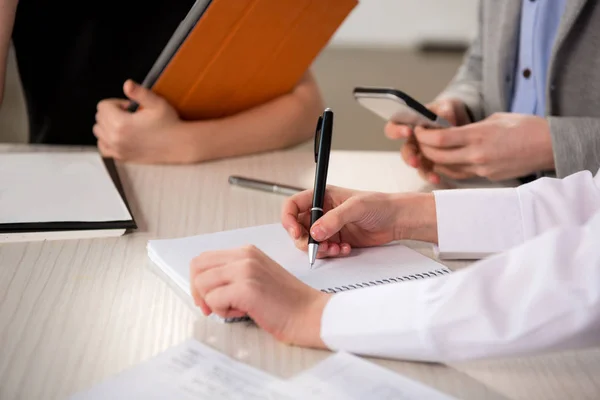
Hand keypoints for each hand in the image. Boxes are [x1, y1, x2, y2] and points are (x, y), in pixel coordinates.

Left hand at [93, 80, 195, 163]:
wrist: (178, 145)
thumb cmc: (169, 123)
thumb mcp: (157, 103)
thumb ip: (140, 93)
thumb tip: (127, 84)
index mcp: (121, 123)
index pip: (103, 106)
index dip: (117, 103)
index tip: (131, 107)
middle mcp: (115, 138)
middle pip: (99, 118)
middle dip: (112, 113)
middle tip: (131, 116)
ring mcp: (117, 150)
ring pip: (98, 131)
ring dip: (108, 125)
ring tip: (126, 125)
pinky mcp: (121, 157)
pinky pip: (102, 147)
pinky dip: (107, 140)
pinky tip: (119, 136)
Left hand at [190, 245, 329, 347]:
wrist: (311, 314)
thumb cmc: (287, 303)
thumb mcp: (258, 277)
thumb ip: (234, 274)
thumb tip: (204, 286)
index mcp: (247, 252)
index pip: (204, 259)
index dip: (199, 280)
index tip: (207, 298)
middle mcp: (245, 256)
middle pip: (197, 268)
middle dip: (199, 292)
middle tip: (212, 308)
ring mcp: (245, 270)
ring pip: (203, 284)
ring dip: (214, 303)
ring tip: (237, 308)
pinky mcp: (246, 288)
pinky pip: (214, 300)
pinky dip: (223, 312)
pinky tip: (244, 312)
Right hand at [281, 186, 437, 258]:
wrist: (397, 220)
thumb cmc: (380, 205)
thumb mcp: (355, 207)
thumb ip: (334, 219)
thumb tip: (314, 232)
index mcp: (322, 197)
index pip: (293, 206)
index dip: (288, 219)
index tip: (295, 232)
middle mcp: (322, 212)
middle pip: (298, 228)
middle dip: (305, 240)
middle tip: (319, 246)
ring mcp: (329, 227)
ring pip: (310, 242)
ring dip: (320, 249)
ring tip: (335, 248)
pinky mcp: (337, 240)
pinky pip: (325, 251)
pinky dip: (331, 253)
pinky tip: (345, 249)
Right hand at [384, 98, 471, 183]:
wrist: (461, 122)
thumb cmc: (447, 111)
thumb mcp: (448, 106)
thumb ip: (446, 111)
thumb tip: (446, 121)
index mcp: (410, 123)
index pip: (395, 125)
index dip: (397, 130)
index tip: (408, 131)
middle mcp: (413, 139)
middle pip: (404, 149)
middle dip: (409, 156)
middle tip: (414, 160)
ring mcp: (421, 152)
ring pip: (414, 163)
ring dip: (420, 169)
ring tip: (428, 173)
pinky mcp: (430, 162)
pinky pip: (427, 171)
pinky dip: (431, 175)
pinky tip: (437, 178)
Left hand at [414, 113, 553, 180]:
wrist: (549, 145)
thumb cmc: (525, 127)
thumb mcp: (494, 119)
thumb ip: (471, 127)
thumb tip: (453, 132)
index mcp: (478, 135)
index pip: (440, 139)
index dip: (424, 136)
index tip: (418, 130)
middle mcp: (477, 154)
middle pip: (438, 156)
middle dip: (424, 148)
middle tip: (420, 140)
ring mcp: (482, 168)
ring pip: (446, 168)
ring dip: (433, 160)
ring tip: (429, 151)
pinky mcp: (487, 177)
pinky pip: (460, 174)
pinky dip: (448, 168)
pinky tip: (444, 162)